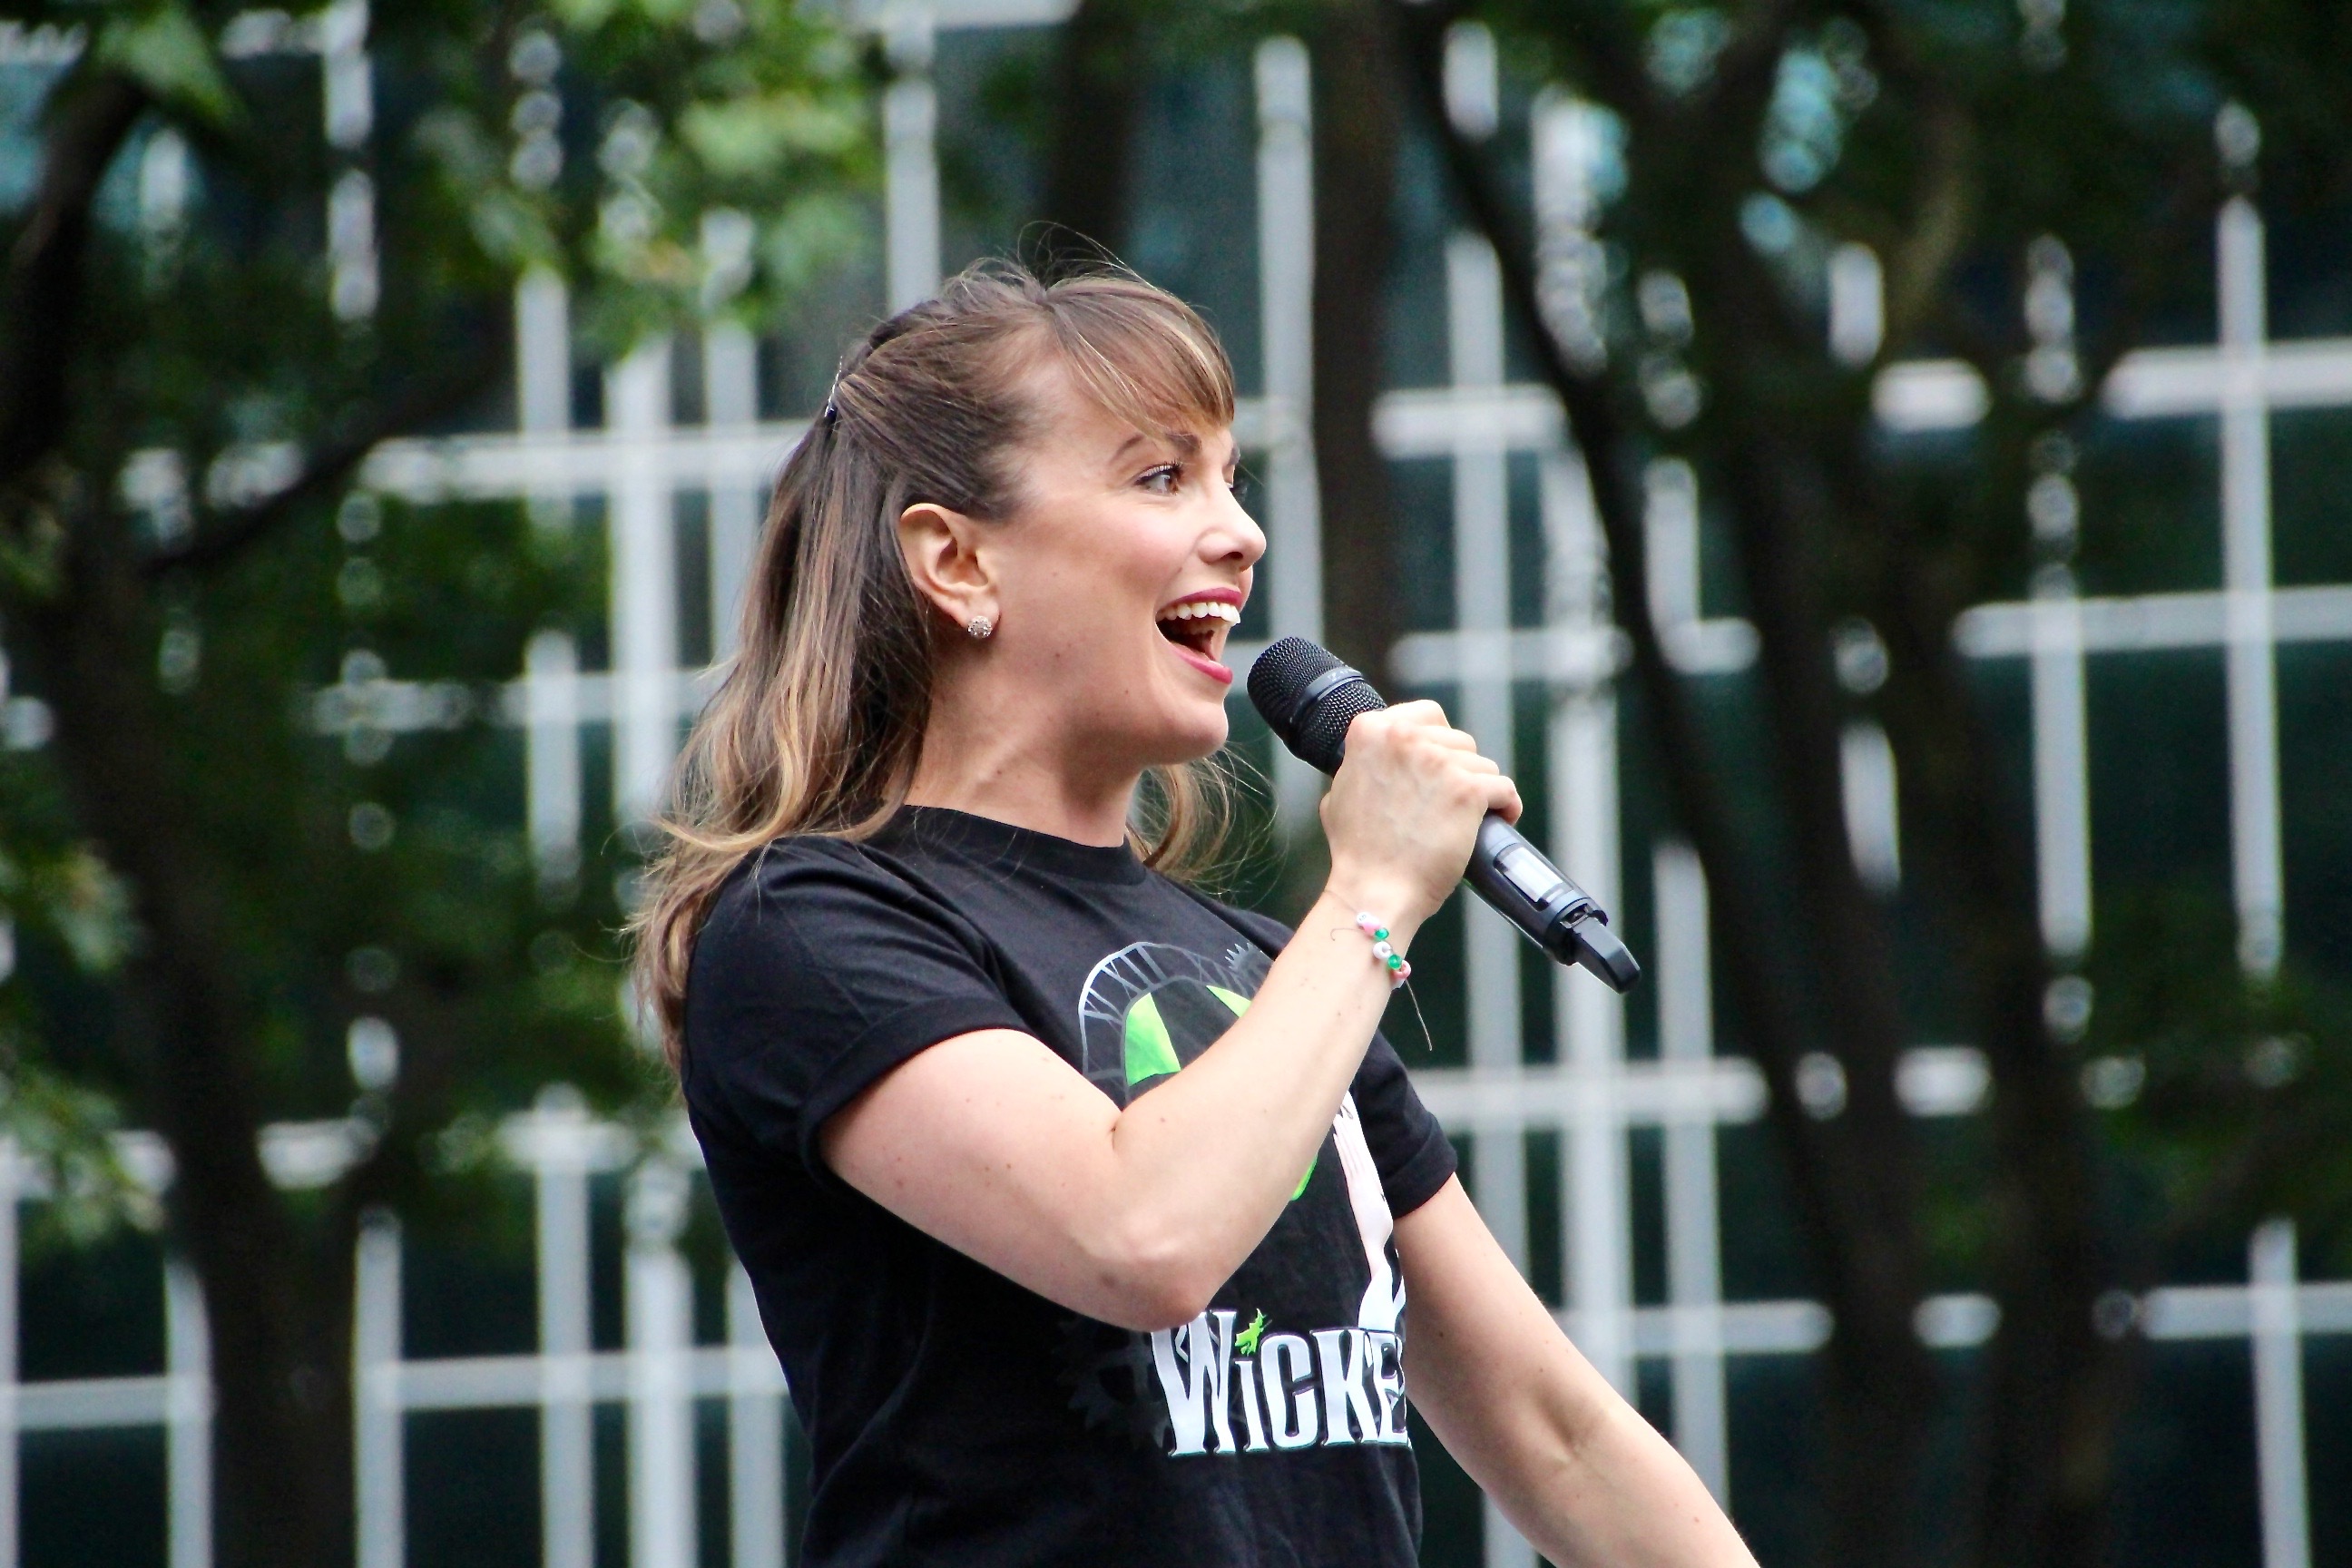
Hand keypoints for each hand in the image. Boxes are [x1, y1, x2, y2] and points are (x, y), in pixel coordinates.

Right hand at [1319, 700, 1521, 938]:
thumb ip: (1364, 763)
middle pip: (1458, 740)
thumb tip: (1381, 757)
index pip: (1427, 715)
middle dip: (1459, 769)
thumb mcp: (1341, 791)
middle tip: (1450, 801)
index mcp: (1371, 731)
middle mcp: (1405, 738)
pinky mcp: (1467, 790)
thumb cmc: (1358, 852)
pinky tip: (1500, 819)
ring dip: (1480, 789)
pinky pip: (1503, 788)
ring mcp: (1438, 762)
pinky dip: (1506, 806)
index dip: (1438, 742)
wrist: (1375, 891)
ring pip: (1482, 764)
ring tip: (1469, 817)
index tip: (1439, 766)